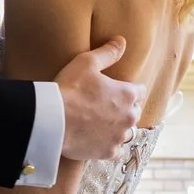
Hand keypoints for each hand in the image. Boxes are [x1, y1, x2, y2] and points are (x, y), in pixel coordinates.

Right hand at [55, 37, 142, 163]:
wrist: (53, 120)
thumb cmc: (69, 88)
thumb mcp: (87, 62)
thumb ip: (108, 53)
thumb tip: (121, 41)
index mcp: (128, 94)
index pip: (140, 91)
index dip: (129, 89)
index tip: (117, 89)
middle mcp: (129, 117)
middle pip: (135, 112)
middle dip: (125, 109)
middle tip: (106, 106)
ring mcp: (119, 136)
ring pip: (126, 132)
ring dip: (118, 128)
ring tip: (102, 124)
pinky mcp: (108, 152)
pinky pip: (115, 151)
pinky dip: (109, 146)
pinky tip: (98, 141)